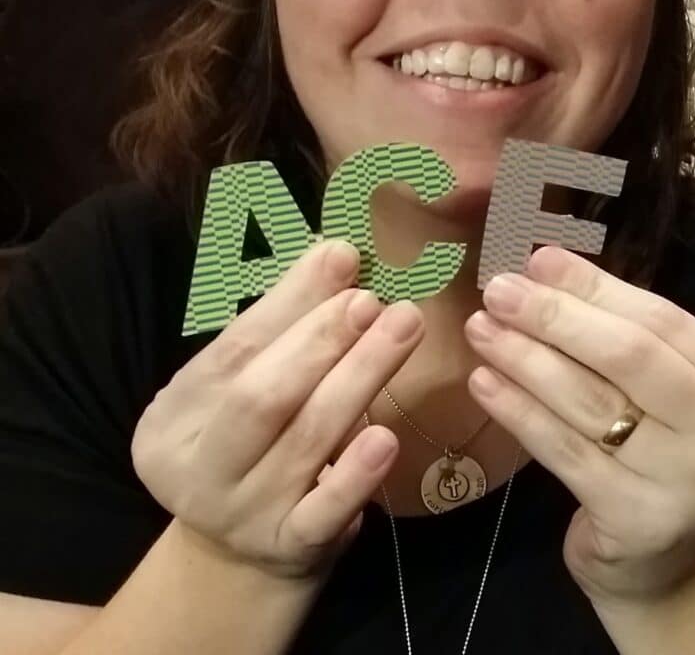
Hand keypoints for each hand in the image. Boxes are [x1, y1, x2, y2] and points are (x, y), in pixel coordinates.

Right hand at [132, 240, 423, 582]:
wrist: (239, 556)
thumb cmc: (247, 446)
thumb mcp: (239, 390)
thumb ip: (278, 330)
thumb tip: (338, 256)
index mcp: (173, 419)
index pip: (234, 351)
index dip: (291, 302)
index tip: (343, 257)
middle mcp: (201, 471)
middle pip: (263, 398)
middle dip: (322, 341)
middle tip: (373, 299)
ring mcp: (245, 515)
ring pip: (307, 441)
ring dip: (360, 378)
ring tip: (403, 328)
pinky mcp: (291, 549)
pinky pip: (324, 514)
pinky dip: (356, 476)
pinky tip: (388, 437)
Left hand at [464, 246, 694, 604]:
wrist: (667, 573)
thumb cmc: (656, 461)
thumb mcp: (659, 397)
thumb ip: (620, 336)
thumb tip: (544, 266)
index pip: (663, 320)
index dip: (596, 286)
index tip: (538, 259)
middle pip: (630, 355)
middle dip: (556, 316)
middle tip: (499, 290)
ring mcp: (689, 480)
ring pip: (591, 400)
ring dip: (526, 357)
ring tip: (480, 328)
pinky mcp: (639, 519)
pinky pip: (564, 450)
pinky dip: (518, 410)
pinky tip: (484, 383)